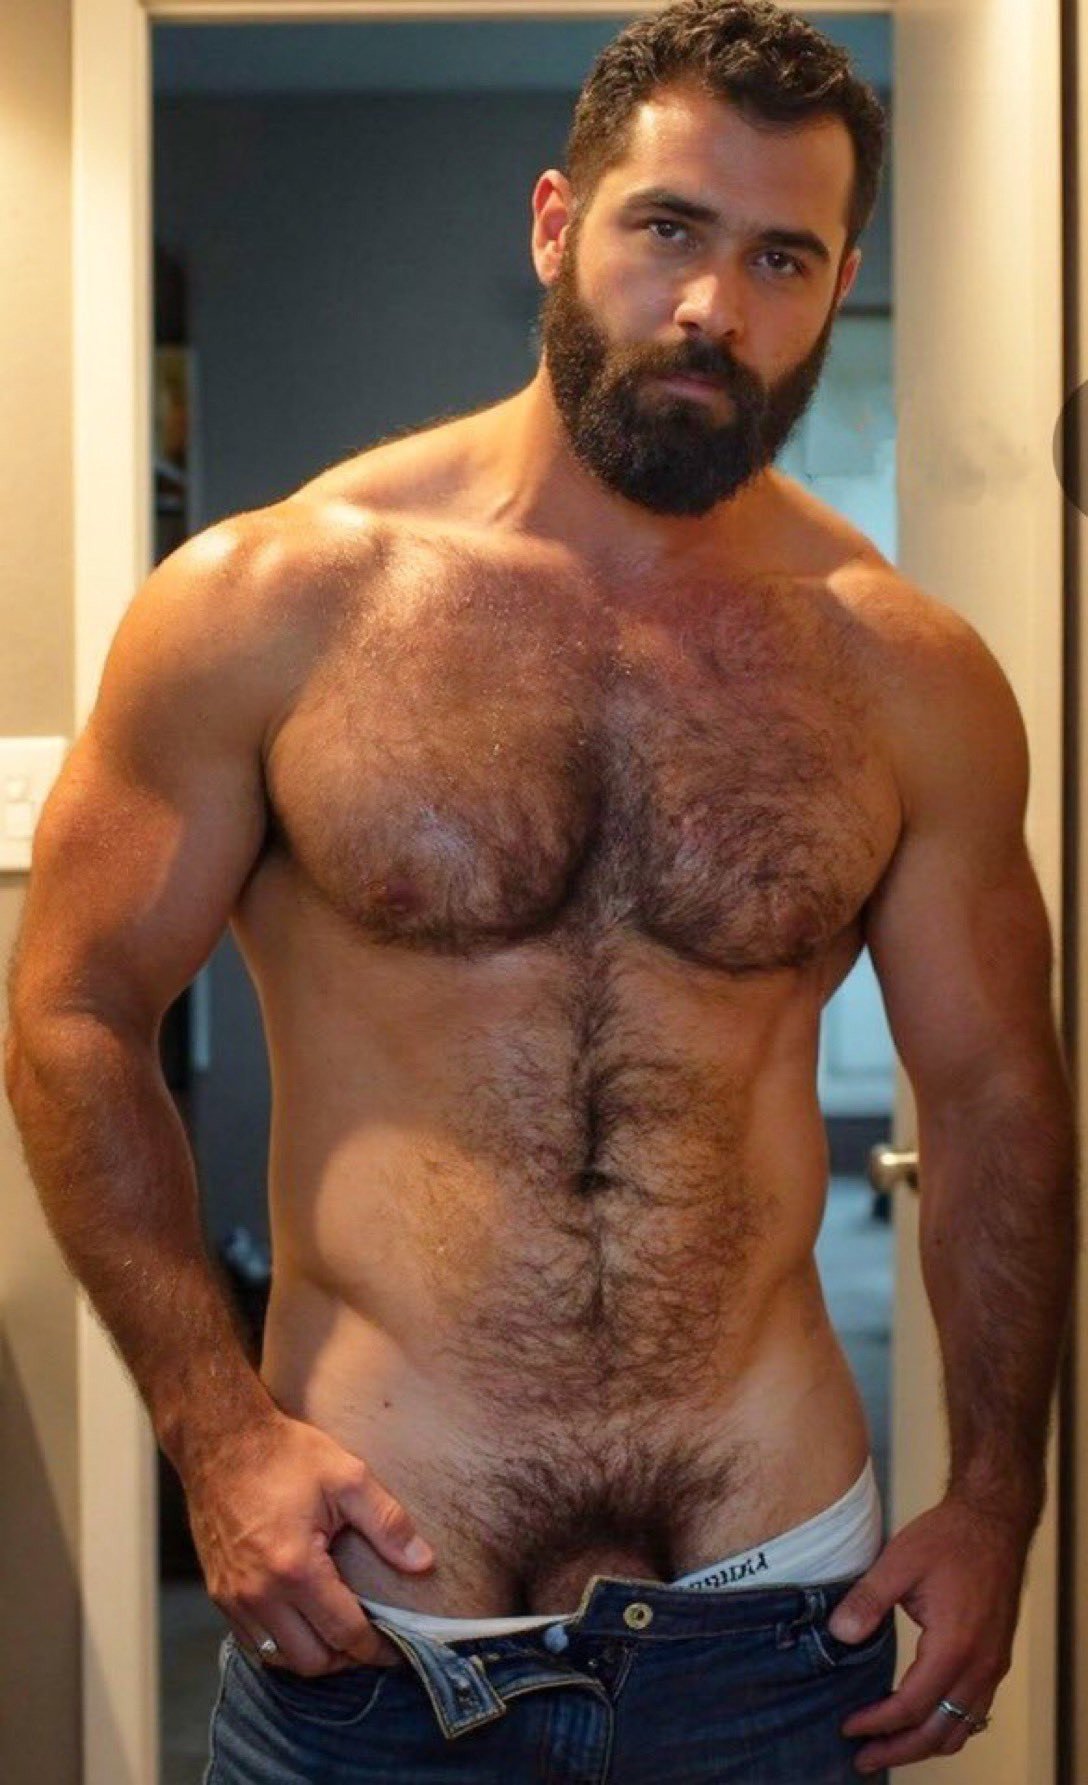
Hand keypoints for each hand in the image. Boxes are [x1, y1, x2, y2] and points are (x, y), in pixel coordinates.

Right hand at [182, 1407, 435, 1676]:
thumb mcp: (347, 1477)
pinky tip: (302, 1620)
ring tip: (338, 1632)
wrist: (221, 1441)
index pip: (345, 1634)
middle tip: (370, 1640)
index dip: (377, 1649)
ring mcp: (234, 1598)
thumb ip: (387, 1523)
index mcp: (296, 1568)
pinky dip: (281, 1643)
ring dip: (313, 1655)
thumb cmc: (285, 1455)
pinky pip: (253, 1641)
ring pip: (278, 1658)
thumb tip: (422, 1563)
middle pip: (312, 1662)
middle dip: (346, 1659)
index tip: (398, 1650)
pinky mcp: (219, 1593)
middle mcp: (260, 1594)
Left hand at [826, 1493, 1028, 1773]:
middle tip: (863, 1759)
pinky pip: (974, 1711)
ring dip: (924, 1744)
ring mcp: (993, 1666)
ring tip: (889, 1747)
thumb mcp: (899, 1561)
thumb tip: (838, 1635)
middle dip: (899, 1750)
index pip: (911, 1706)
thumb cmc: (949, 1538)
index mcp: (954, 1646)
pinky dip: (948, 1726)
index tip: (848, 1727)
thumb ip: (868, 1601)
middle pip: (938, 1731)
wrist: (993, 1521)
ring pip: (961, 1728)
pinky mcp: (996, 1659)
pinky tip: (924, 1721)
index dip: (877, 1723)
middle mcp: (979, 1666)